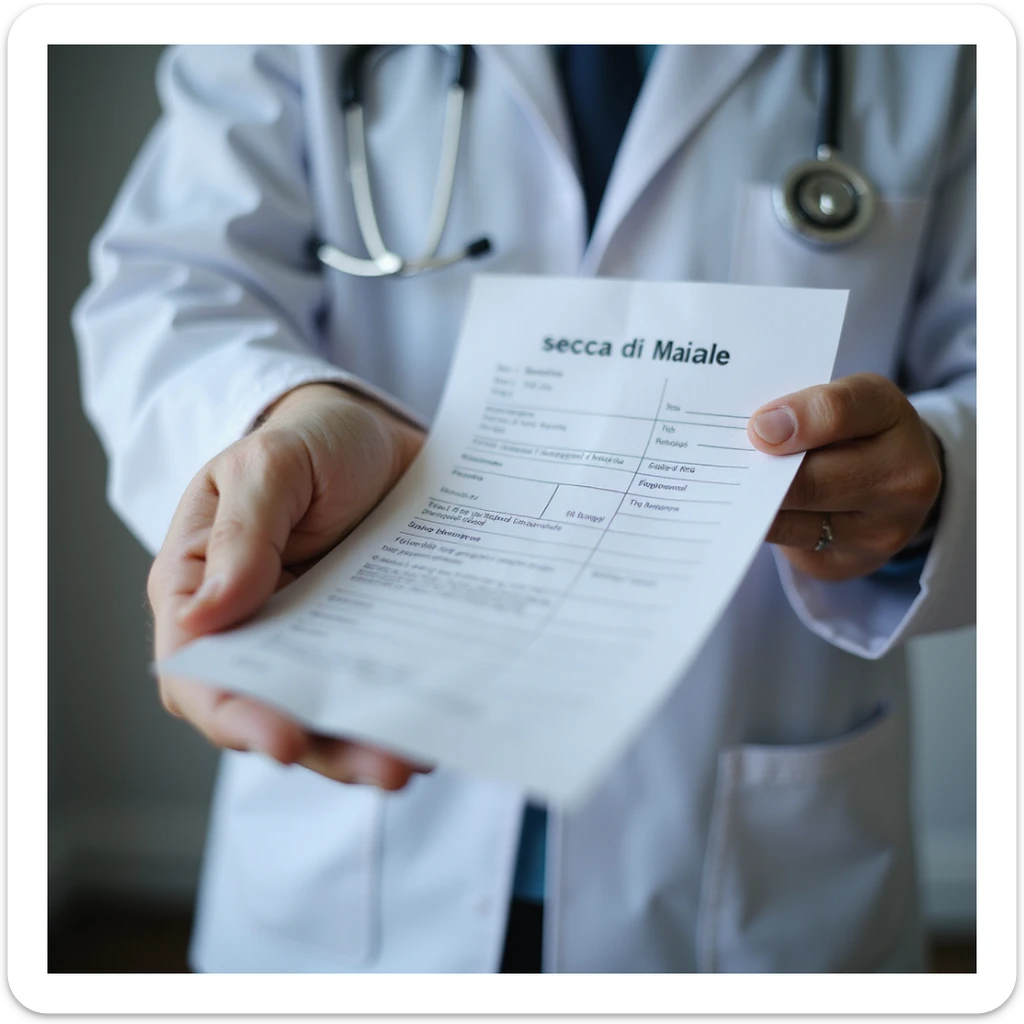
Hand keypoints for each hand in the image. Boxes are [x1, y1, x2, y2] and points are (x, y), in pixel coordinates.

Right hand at [147, 383, 428, 789]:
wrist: (375, 429)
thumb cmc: (309, 438)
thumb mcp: (270, 465)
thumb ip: (241, 534)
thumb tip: (206, 618)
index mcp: (202, 585)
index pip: (199, 670)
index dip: (237, 715)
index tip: (288, 741)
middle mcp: (256, 625)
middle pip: (271, 708)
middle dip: (324, 747)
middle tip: (386, 767)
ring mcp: (317, 637)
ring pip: (329, 707)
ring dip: (369, 743)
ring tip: (416, 760)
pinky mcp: (370, 635)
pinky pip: (382, 680)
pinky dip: (404, 707)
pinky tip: (440, 720)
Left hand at [747, 373, 943, 582]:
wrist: (897, 480)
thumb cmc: (856, 431)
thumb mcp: (842, 400)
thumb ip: (805, 408)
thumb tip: (760, 432)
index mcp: (891, 417)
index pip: (838, 412)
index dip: (792, 420)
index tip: (756, 428)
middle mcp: (902, 481)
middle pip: (811, 481)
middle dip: (763, 475)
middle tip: (725, 467)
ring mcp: (880, 531)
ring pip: (795, 522)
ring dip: (757, 506)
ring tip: (733, 489)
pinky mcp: (850, 564)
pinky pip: (792, 548)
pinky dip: (767, 529)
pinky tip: (754, 514)